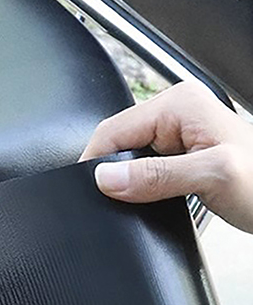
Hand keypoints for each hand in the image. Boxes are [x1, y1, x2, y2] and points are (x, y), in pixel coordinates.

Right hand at [81, 81, 252, 232]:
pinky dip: (142, 187)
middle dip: (114, 173)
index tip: (92, 192)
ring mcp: (180, 134)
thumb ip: (156, 176)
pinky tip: (153, 198)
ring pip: (128, 158)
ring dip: (130, 182)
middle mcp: (177, 113)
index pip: (113, 129)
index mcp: (180, 104)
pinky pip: (144, 169)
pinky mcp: (182, 155)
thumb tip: (106, 179)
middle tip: (124, 200)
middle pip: (118, 143)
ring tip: (144, 199)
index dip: (97, 162)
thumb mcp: (211, 178)